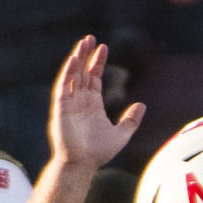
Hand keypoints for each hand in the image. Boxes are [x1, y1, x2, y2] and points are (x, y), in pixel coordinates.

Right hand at [50, 36, 145, 170]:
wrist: (82, 164)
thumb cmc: (98, 153)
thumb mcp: (121, 135)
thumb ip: (131, 120)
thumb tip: (142, 105)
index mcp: (93, 104)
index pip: (94, 77)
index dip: (98, 62)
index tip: (103, 47)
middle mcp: (80, 100)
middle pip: (83, 71)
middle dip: (86, 55)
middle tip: (91, 38)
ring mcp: (70, 102)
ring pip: (72, 74)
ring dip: (77, 58)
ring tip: (83, 43)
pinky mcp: (61, 107)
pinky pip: (63, 85)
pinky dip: (67, 72)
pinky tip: (74, 60)